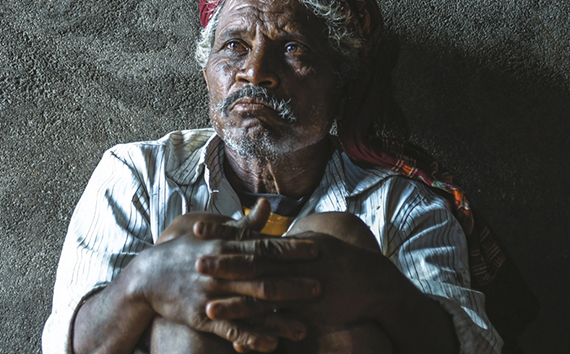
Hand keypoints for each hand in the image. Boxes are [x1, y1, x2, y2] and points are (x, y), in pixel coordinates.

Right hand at [124, 200, 321, 351]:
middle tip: (320, 287)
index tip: (315, 250)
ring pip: (250, 307)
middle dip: (292, 283)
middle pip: (262, 277)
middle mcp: (219, 271)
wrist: (147, 278)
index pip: (262, 247)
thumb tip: (266, 206)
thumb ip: (242, 225)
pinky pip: (230, 330)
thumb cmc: (184, 253)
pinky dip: (250, 337)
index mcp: (223, 248)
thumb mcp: (210, 235)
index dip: (290, 250)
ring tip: (304, 327)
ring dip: (278, 318)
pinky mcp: (201, 317)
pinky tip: (271, 344)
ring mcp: (210, 296)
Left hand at [194, 223, 407, 334]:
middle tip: (195, 264)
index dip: (224, 232)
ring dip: (235, 305)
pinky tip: (237, 342)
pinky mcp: (308, 315)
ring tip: (208, 307)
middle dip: (224, 265)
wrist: (373, 284)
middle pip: (253, 264)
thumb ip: (284, 240)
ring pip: (262, 299)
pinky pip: (279, 326)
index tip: (198, 227)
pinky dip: (259, 334)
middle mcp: (293, 266)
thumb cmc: (341, 261)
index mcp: (290, 246)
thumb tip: (262, 230)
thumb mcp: (313, 242)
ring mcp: (300, 291)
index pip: (251, 237)